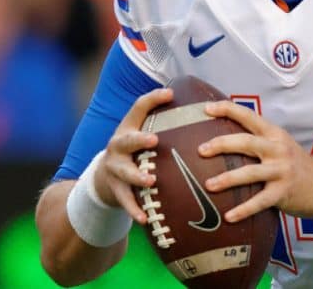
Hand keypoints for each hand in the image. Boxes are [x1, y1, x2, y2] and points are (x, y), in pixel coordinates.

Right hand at [93, 88, 173, 223]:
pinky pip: (125, 201)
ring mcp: (114, 168)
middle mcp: (118, 145)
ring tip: (150, 181)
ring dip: (137, 176)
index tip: (170, 93)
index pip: (138, 107)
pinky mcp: (115, 189)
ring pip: (124, 172)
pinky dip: (134, 210)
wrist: (106, 176)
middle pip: (126, 140)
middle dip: (139, 140)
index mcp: (129, 127)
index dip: (153, 99)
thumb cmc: (137, 150)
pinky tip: (144, 219)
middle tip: (154, 140)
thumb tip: (206, 109)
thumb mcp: (144, 133)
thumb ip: (167, 124)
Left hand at [198, 101, 312, 222]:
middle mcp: (278, 149)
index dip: (227, 109)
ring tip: (208, 185)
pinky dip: (243, 209)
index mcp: (274, 134)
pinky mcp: (283, 193)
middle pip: (246, 142)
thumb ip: (258, 140)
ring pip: (250, 172)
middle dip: (221, 144)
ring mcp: (281, 171)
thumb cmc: (294, 165)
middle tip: (201, 150)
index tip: (206, 109)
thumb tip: (222, 137)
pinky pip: (259, 201)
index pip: (249, 116)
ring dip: (227, 179)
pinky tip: (228, 216)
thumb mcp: (280, 145)